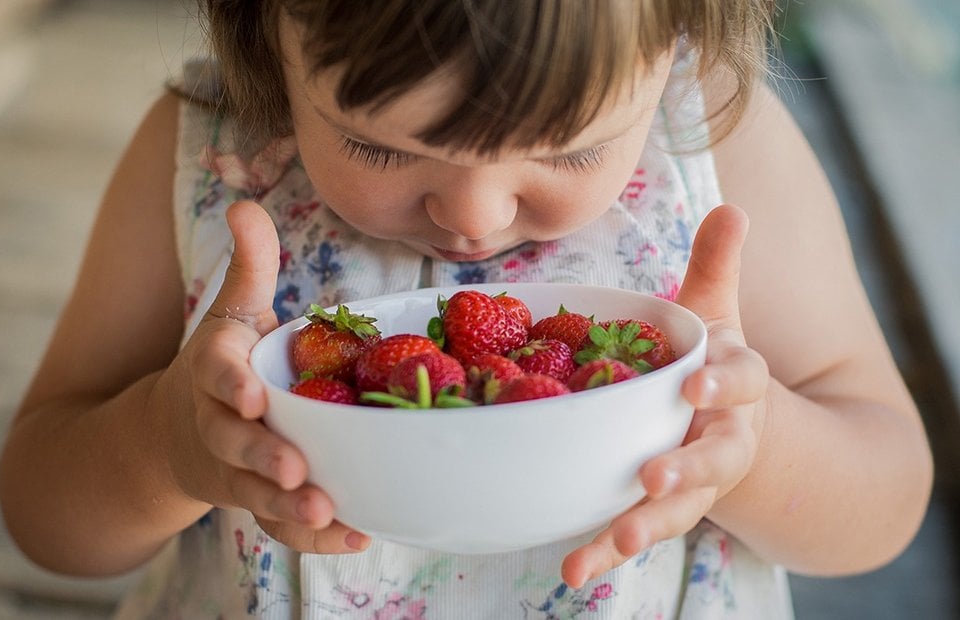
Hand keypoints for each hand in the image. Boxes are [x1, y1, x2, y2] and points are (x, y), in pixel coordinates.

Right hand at [166, 200, 370, 553]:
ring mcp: (234, 467)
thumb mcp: (231, 313)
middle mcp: (218, 422)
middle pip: (233, 440)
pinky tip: (358, 534)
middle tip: (296, 470)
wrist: (175, 433)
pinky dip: (313, 536)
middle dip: (262, 455)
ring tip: (332, 512)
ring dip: (290, 507)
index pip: (215, 373)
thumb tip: (245, 203)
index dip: (230, 384)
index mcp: (215, 371)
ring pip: (256, 491)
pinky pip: (279, 523)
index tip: (252, 396)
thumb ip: (247, 265)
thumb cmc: (223, 364)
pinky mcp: (255, 499)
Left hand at [561, 204, 767, 586]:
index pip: (740, 378)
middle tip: (653, 477)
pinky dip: (604, 552)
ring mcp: (694, 481)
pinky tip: (573, 573)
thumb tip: (730, 205)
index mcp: (733, 384)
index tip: (697, 384)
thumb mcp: (717, 312)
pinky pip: (633, 530)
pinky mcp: (659, 508)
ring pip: (676, 508)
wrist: (735, 427)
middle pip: (713, 457)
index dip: (721, 381)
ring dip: (644, 524)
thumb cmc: (712, 361)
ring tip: (615, 543)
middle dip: (686, 468)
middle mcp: (721, 438)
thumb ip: (717, 265)